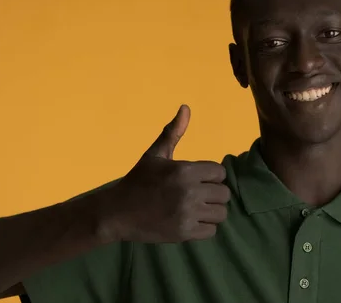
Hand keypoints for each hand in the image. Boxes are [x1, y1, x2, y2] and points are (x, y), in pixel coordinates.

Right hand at [96, 105, 229, 243]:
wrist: (116, 213)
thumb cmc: (138, 181)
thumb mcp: (155, 155)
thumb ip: (173, 133)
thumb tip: (186, 107)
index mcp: (185, 170)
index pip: (219, 172)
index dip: (211, 176)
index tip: (199, 180)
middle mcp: (189, 192)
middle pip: (224, 193)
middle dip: (213, 194)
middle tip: (199, 196)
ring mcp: (187, 214)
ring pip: (221, 213)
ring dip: (211, 211)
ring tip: (197, 209)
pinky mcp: (184, 233)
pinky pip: (211, 231)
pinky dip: (204, 227)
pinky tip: (191, 221)